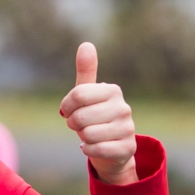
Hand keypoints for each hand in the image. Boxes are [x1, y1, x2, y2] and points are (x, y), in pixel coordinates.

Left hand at [58, 42, 136, 184]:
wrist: (112, 147)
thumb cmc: (95, 116)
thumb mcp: (88, 94)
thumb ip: (86, 71)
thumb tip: (86, 44)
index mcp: (112, 90)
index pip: (77, 94)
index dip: (67, 106)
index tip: (69, 110)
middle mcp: (123, 108)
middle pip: (80, 117)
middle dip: (73, 124)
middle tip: (80, 125)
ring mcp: (128, 128)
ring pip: (87, 135)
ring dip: (82, 138)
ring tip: (90, 134)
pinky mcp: (127, 148)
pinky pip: (95, 149)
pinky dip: (88, 150)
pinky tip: (93, 146)